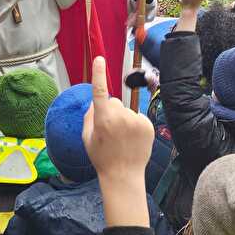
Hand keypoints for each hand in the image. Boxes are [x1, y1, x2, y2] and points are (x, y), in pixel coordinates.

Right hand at [82, 56, 151, 226]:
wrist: (123, 175)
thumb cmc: (102, 157)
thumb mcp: (87, 138)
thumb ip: (89, 116)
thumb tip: (95, 102)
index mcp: (103, 119)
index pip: (100, 91)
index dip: (99, 74)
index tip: (99, 59)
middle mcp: (120, 116)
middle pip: (113, 102)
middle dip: (110, 111)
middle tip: (110, 132)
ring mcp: (136, 120)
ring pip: (126, 111)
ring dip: (124, 120)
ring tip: (122, 139)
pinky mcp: (147, 125)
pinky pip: (137, 117)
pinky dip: (135, 125)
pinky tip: (132, 140)